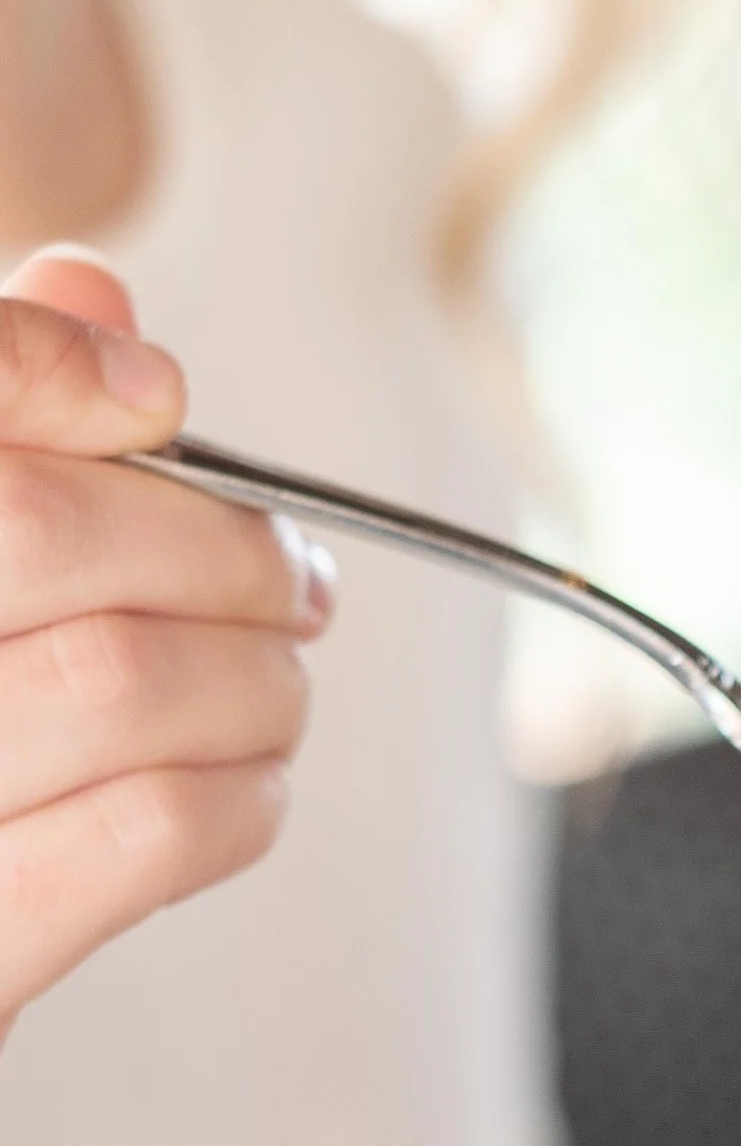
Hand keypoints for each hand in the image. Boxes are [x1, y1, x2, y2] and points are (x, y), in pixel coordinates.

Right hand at [0, 250, 332, 1030]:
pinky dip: (238, 796)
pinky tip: (251, 783)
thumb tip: (103, 313)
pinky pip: (141, 833)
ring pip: (116, 679)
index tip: (159, 407)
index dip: (55, 371)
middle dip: (217, 549)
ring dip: (250, 677)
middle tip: (295, 580)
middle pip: (40, 529)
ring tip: (279, 684)